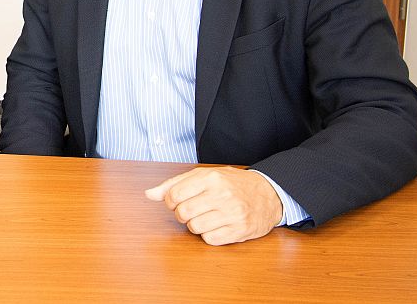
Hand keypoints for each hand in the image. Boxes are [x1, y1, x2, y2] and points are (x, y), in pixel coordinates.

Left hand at [144, 166, 282, 244]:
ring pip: (194, 227)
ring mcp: (232, 214)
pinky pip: (210, 240)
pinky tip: (217, 225)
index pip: (174, 195)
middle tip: (192, 210)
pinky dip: (208, 235)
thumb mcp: (203, 176)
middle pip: (182, 213)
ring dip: (195, 225)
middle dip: (182, 214)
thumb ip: (174, 184)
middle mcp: (221, 195)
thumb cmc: (230, 184)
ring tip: (206, 216)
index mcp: (210, 178)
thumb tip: (149, 194)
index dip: (170, 201)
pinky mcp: (239, 230)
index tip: (178, 201)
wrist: (268, 193)